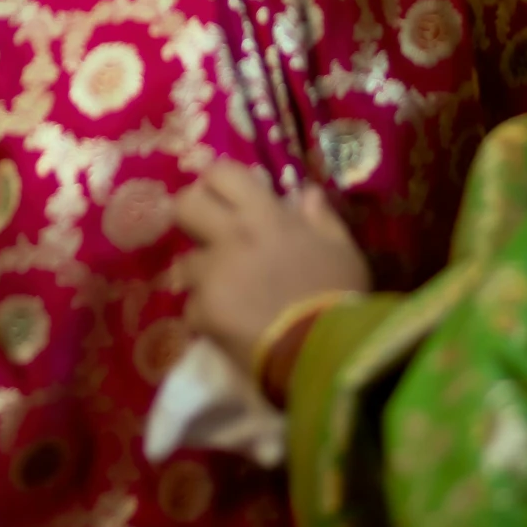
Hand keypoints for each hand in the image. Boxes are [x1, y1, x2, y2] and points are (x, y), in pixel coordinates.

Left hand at [174, 163, 370, 382]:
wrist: (324, 352)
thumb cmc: (338, 296)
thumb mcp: (342, 250)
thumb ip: (321, 218)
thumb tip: (308, 193)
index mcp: (265, 215)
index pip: (222, 173)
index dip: (217, 183)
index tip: (223, 197)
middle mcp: (231, 235)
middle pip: (185, 206)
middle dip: (190, 216)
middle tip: (206, 234)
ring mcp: (213, 274)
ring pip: (183, 264)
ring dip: (198, 277)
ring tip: (220, 294)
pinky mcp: (203, 311)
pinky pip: (192, 310)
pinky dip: (206, 319)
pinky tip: (225, 329)